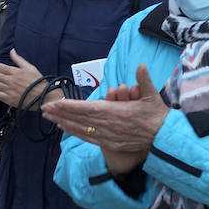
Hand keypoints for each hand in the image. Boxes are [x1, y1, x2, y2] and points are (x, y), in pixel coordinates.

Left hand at [42, 64, 168, 157]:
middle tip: (44, 109)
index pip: (86, 108)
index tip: (55, 103)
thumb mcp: (151, 95)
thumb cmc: (157, 115)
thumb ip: (144, 80)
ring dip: (64, 123)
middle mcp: (107, 125)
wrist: (164, 138)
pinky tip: (67, 129)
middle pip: (78, 119)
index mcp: (114, 112)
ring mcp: (107, 136)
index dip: (69, 106)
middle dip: (60, 114)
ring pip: (81, 129)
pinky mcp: (109, 143)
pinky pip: (88, 138)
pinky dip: (75, 132)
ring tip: (50, 119)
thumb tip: (141, 65)